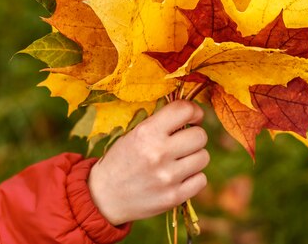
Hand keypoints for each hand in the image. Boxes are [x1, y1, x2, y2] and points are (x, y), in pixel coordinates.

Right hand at [88, 100, 208, 225]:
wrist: (104, 197)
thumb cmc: (123, 160)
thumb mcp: (135, 134)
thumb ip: (162, 123)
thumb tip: (193, 113)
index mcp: (146, 133)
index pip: (184, 110)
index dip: (194, 111)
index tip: (193, 117)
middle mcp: (158, 153)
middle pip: (200, 136)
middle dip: (195, 136)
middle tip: (183, 142)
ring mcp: (167, 177)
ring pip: (204, 157)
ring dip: (194, 157)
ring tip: (179, 160)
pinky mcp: (173, 197)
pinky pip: (201, 180)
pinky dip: (194, 178)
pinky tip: (180, 177)